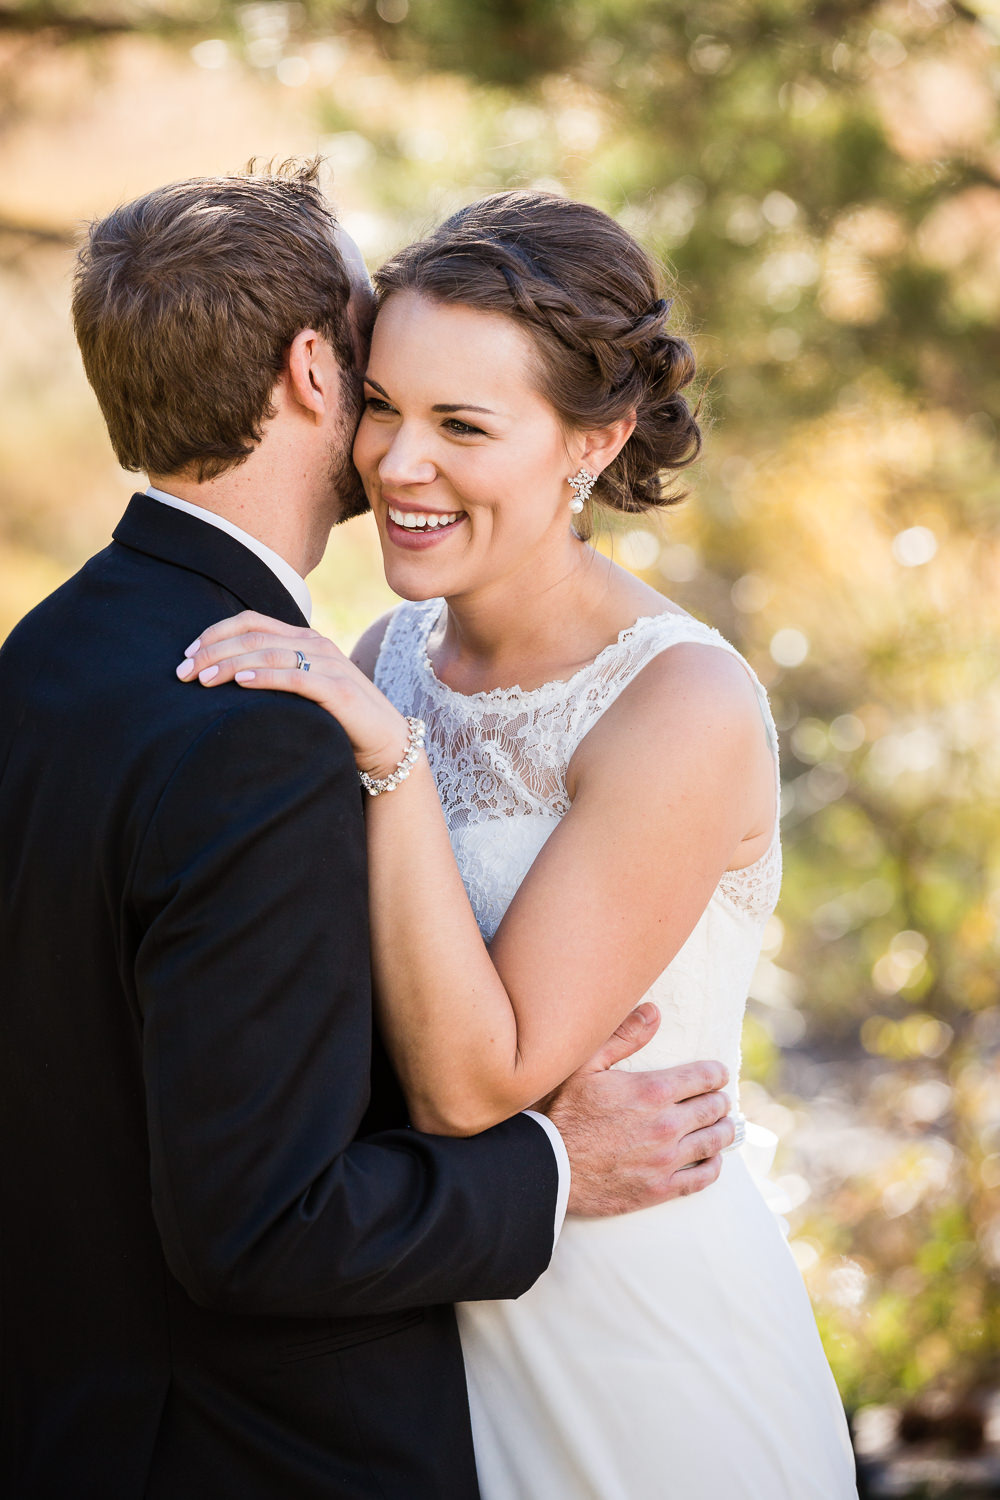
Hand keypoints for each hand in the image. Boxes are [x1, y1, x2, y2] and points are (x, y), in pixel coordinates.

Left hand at [176, 612, 408, 778]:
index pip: (251, 622)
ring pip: (269, 651)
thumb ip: (274, 677)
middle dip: (212, 651)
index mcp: (304, 640)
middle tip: (182, 672)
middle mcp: (315, 645)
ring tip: (203, 679)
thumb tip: (225, 680)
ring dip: (230, 663)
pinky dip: (265, 676)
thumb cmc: (337, 721)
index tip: (187, 655)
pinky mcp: (338, 689)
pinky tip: (241, 682)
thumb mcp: (301, 692)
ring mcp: (328, 664)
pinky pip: (295, 676)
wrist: (385, 744)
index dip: (215, 633)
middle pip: (253, 634)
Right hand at [543, 1003, 733, 1215]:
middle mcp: (666, 1125)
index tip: (719, 1074)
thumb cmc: (561, 1111)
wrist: (546, 1166)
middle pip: (713, 1109)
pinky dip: (714, 1166)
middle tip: (720, 1100)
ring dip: (724, 1131)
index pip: (704, 1077)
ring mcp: (665, 1160)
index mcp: (652, 1091)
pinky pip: (702, 1178)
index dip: (716, 1073)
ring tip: (725, 1126)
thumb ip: (623, 1037)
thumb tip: (654, 1012)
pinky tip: (713, 1159)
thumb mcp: (585, 1065)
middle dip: (720, 1101)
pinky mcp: (659, 1189)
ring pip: (713, 1142)